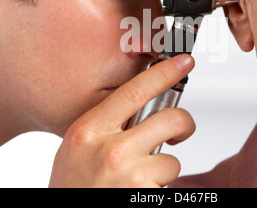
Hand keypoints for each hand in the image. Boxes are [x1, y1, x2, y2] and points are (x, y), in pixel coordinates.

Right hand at [49, 54, 195, 187]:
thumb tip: (142, 107)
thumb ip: (105, 125)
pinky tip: (140, 193)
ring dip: (164, 169)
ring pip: (172, 160)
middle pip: (169, 119)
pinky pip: (168, 186)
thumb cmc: (72, 188)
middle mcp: (110, 151)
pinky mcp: (144, 197)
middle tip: (180, 131)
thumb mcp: (77, 148)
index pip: (135, 90)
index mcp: (88, 130)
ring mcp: (129, 176)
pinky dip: (159, 189)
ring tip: (140, 179)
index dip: (164, 73)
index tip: (183, 62)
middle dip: (184, 124)